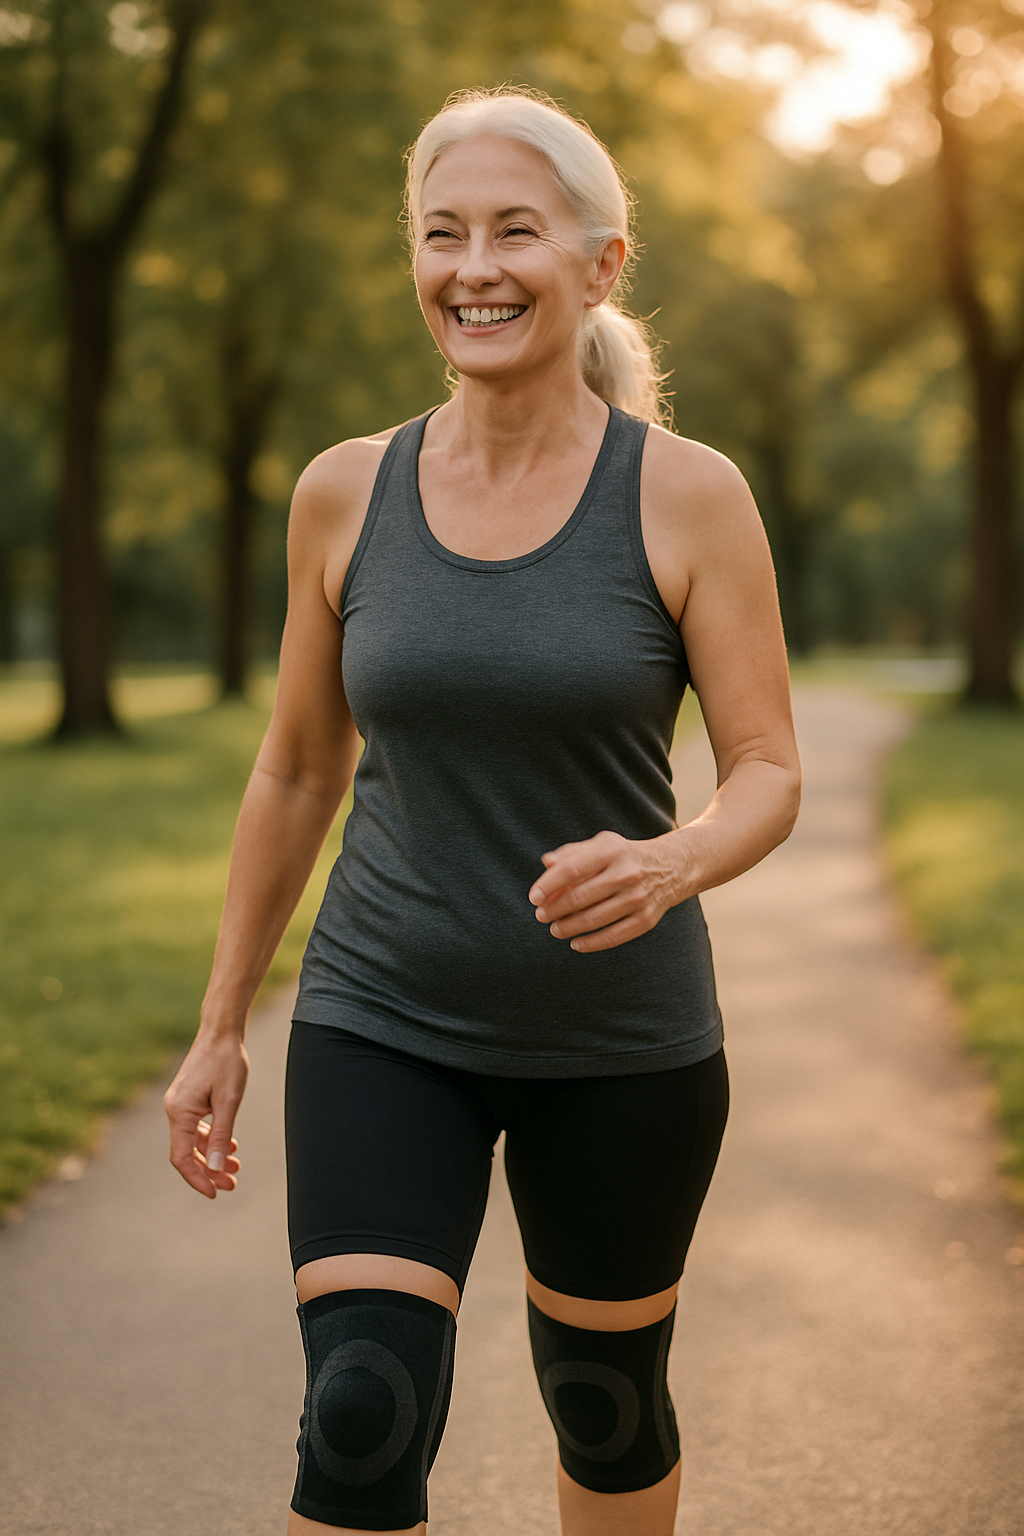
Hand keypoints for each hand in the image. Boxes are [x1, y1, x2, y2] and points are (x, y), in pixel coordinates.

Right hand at [164, 1031, 248, 1197]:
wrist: (221, 1031)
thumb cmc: (227, 1062)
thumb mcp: (229, 1101)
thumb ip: (220, 1135)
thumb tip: (213, 1167)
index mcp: (179, 1112)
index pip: (182, 1157)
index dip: (197, 1178)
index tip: (215, 1193)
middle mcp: (174, 1110)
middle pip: (187, 1152)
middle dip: (208, 1171)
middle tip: (232, 1184)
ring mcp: (180, 1104)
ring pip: (193, 1141)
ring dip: (212, 1156)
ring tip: (235, 1167)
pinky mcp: (188, 1099)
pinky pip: (196, 1128)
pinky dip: (211, 1139)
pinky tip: (230, 1147)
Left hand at [528, 830, 686, 952]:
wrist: (672, 867)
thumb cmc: (624, 856)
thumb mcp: (602, 844)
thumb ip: (573, 853)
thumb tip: (546, 863)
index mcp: (612, 851)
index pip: (573, 868)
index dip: (549, 884)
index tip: (534, 898)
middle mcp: (626, 874)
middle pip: (580, 897)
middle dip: (554, 909)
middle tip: (541, 915)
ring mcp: (638, 898)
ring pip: (594, 919)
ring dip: (568, 928)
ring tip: (555, 929)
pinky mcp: (646, 919)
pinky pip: (613, 937)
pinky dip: (590, 943)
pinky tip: (575, 943)